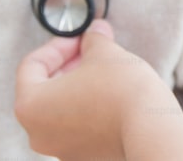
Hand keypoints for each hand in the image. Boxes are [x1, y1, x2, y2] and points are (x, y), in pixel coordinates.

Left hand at [15, 20, 182, 160]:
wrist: (152, 132)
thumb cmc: (121, 93)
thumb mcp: (103, 53)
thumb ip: (92, 40)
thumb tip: (94, 34)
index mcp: (30, 105)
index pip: (32, 65)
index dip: (58, 46)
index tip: (79, 39)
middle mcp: (38, 133)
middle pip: (45, 89)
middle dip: (69, 65)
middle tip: (91, 50)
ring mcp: (60, 150)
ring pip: (62, 109)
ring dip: (80, 86)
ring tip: (105, 71)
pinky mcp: (83, 157)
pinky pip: (78, 127)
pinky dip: (89, 108)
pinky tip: (111, 96)